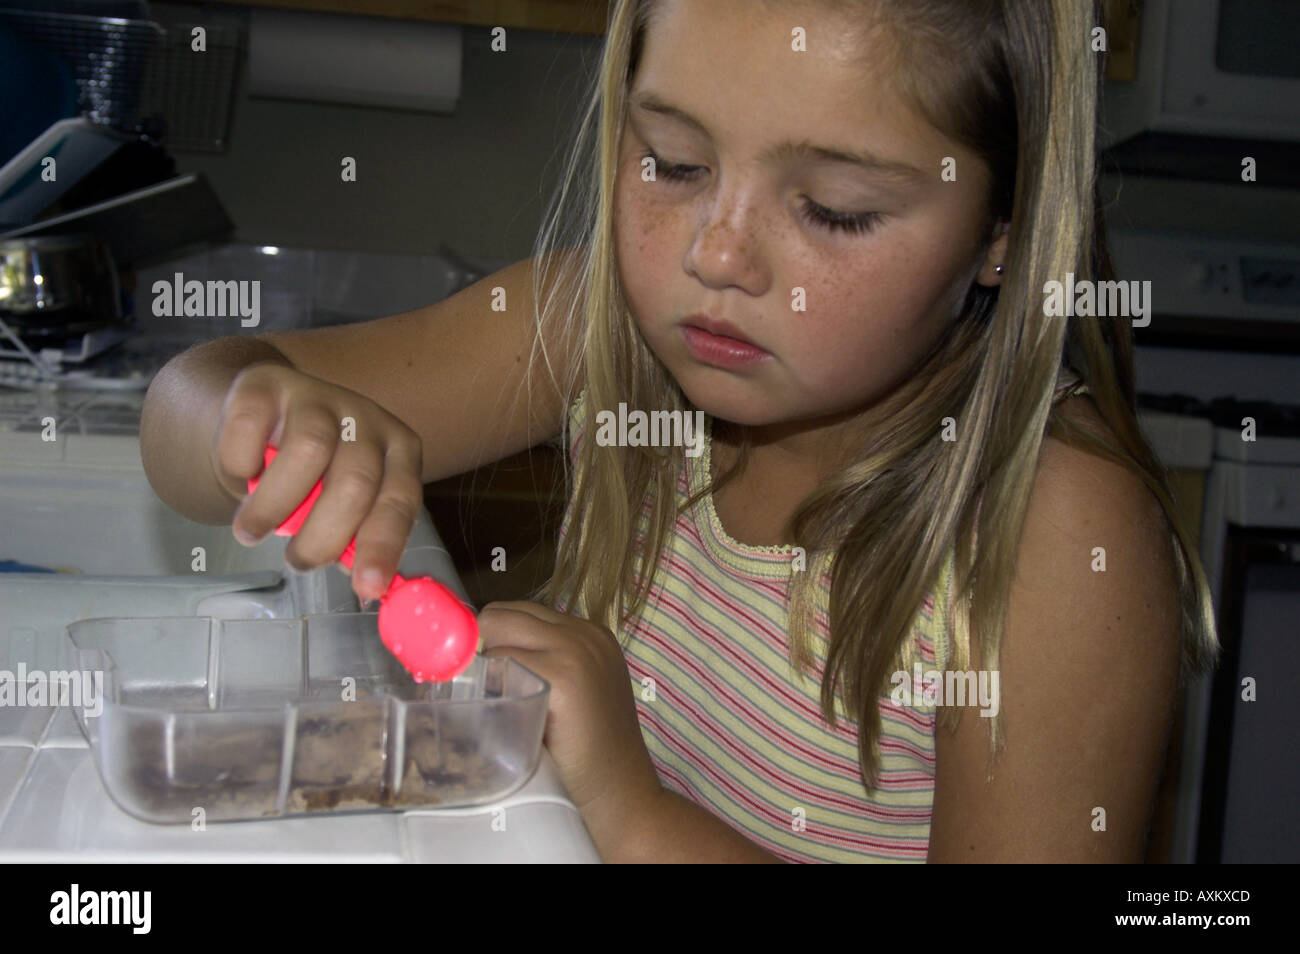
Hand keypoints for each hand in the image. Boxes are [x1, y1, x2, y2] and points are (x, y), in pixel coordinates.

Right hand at [210, 361, 423, 602]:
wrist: (263, 415)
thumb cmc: (312, 473)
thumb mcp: (341, 503)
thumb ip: (355, 535)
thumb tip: (368, 586)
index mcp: (398, 451)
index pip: (400, 501)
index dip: (383, 546)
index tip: (367, 587)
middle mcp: (366, 419)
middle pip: (355, 481)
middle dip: (323, 536)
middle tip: (298, 562)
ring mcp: (318, 395)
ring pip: (308, 451)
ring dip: (274, 506)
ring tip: (253, 531)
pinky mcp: (268, 383)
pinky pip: (253, 426)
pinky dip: (241, 462)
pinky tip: (242, 476)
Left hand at [477, 602, 661, 832]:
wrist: (622, 797)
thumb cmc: (590, 756)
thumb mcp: (576, 695)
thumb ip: (541, 666)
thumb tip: (477, 659)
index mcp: (589, 634)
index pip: (517, 612)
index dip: (492, 641)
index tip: (481, 674)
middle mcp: (584, 634)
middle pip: (500, 614)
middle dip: (481, 648)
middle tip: (481, 692)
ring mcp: (574, 651)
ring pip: (494, 633)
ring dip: (482, 666)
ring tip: (493, 706)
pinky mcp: (562, 676)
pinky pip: (499, 664)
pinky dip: (488, 687)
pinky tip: (500, 716)